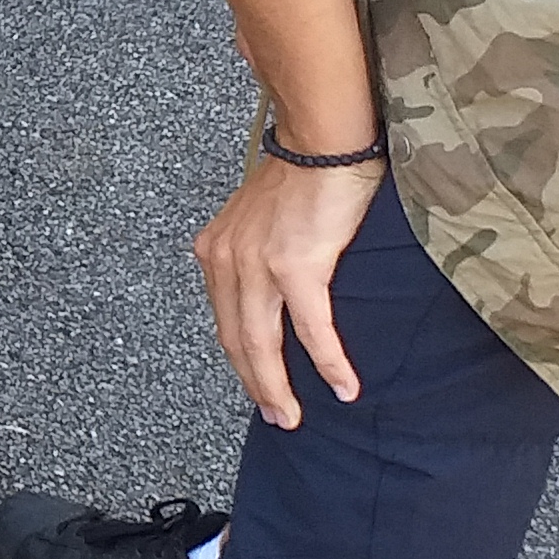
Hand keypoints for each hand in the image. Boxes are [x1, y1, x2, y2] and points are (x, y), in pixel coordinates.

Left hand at [192, 151, 383, 428]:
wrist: (325, 141)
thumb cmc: (306, 175)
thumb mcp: (262, 221)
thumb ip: (259, 256)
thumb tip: (278, 289)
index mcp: (216, 252)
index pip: (223, 319)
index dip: (240, 359)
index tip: (257, 387)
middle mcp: (226, 261)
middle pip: (236, 340)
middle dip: (255, 384)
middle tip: (277, 417)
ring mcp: (256, 265)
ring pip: (261, 343)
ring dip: (279, 386)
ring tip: (293, 415)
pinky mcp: (295, 265)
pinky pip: (310, 328)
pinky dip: (327, 363)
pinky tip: (343, 387)